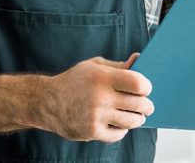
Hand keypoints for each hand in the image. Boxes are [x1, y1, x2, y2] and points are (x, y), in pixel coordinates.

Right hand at [29, 54, 153, 143]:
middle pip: (140, 104)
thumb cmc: (74, 81)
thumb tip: (139, 60)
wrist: (47, 102)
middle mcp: (100, 97)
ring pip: (133, 121)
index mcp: (101, 77)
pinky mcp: (92, 131)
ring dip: (136, 119)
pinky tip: (116, 123)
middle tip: (145, 105)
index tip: (145, 89)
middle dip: (147, 105)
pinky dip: (121, 130)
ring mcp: (96, 116)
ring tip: (133, 115)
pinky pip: (119, 134)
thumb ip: (117, 66)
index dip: (146, 87)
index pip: (138, 83)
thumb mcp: (93, 66)